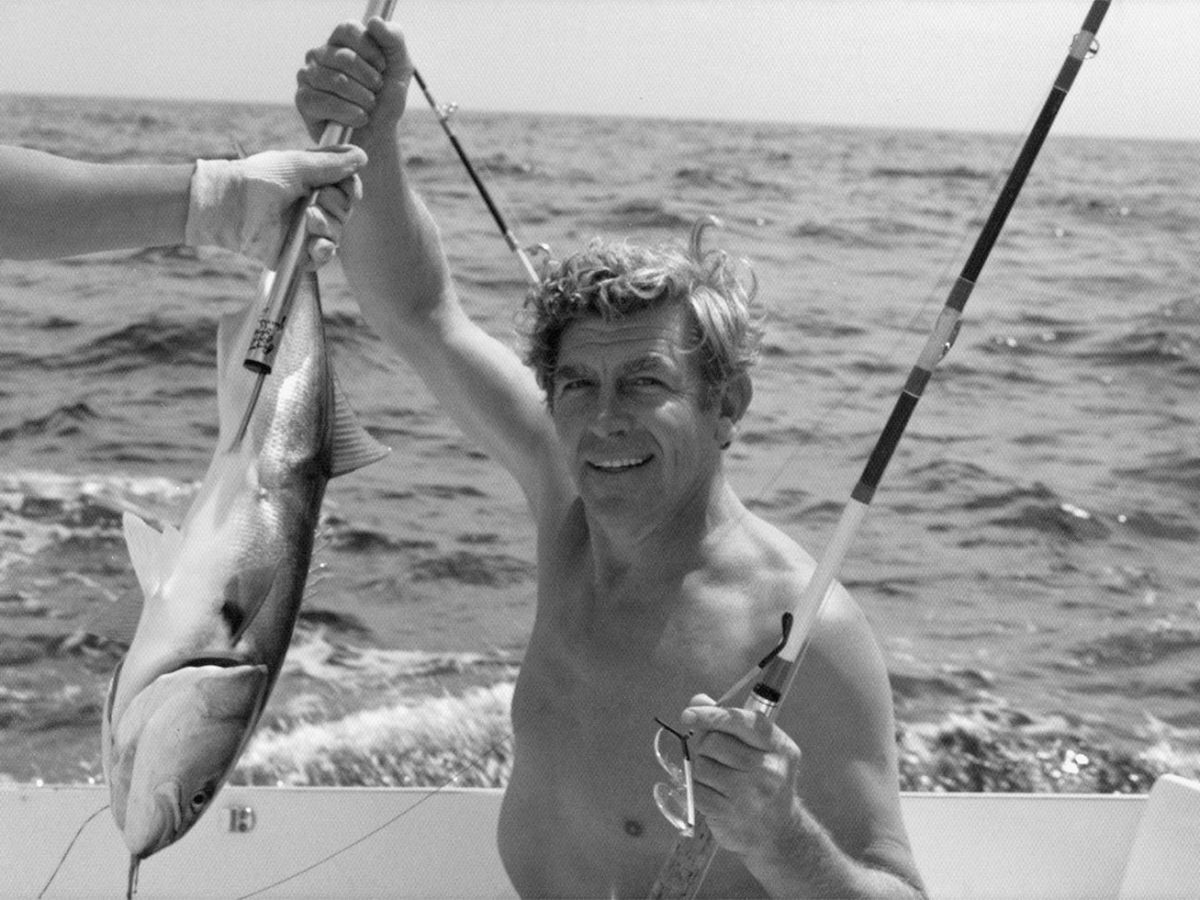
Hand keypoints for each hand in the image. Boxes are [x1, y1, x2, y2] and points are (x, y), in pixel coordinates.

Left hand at [184, 145, 365, 267]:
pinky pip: (324, 256)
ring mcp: (307, 232)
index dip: (352, 189)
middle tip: (314, 197)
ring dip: (327, 224)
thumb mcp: (299, 165)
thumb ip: (331, 163)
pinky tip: (316, 242)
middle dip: (336, 204)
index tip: (347, 186)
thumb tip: (363, 156)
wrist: (233, 203)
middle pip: (346, 212)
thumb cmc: (260, 178)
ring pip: (337, 233)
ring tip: (308, 217)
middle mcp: (314, 209)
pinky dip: (324, 249)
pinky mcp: (299, 254)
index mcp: (315, 187)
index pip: (349, 191)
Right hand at [295, 17, 412, 149]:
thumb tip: (375, 22)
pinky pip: (323, 102)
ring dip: (362, 99)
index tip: (383, 68)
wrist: (379, 134)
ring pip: (336, 81)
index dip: (370, 50)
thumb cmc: (386, 98)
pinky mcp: (303, 100)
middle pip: (344, 57)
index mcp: (340, 41)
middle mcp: (320, 54)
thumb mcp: (400, 66)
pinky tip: (358, 119)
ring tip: (368, 107)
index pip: (347, 29)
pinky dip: (347, 113)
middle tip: (377, 92)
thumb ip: (393, 39)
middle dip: (370, 80)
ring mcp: (308, 76)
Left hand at [680, 693, 803, 856]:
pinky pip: (696, 790)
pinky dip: (698, 789)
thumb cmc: (765, 780)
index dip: (711, 715)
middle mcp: (768, 769)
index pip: (739, 721)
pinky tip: (715, 794)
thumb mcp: (759, 747)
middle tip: (715, 755)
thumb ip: (729, 722)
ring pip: (702, 765)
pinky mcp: (730, 815)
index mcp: (778, 745)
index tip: (688, 714)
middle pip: (714, 742)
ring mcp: (750, 794)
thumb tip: (698, 701)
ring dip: (702, 768)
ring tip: (719, 778)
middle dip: (705, 745)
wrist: (779, 832)